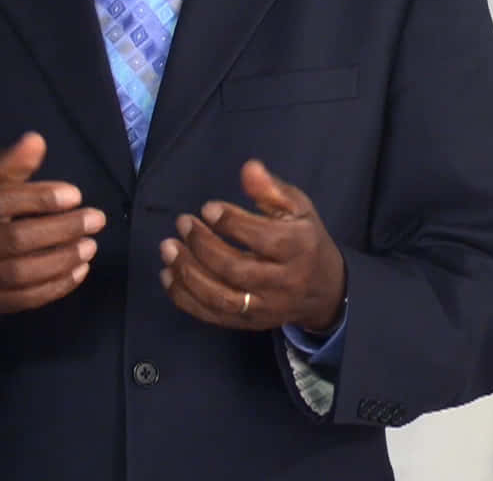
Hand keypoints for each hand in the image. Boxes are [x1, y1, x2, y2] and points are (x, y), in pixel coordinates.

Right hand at [0, 132, 104, 318]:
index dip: (40, 199)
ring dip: (63, 260)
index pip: (0, 203)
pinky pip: (25, 299)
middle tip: (96, 219)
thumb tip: (36, 141)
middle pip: (15, 240)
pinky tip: (79, 269)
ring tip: (91, 245)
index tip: (75, 195)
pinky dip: (56, 286)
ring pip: (22, 274)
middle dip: (62, 229)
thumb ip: (10, 162)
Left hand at [159, 159, 345, 333]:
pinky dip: (185, 298)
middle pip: (235, 268)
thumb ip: (271, 189)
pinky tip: (169, 275)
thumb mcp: (298, 208)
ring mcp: (264, 308)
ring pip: (220, 297)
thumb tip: (249, 168)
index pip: (261, 238)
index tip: (208, 208)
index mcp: (299, 248)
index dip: (230, 222)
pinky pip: (212, 316)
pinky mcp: (249, 324)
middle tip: (183, 223)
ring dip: (188, 273)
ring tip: (168, 248)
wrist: (324, 289)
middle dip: (203, 245)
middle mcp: (283, 282)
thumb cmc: (305, 240)